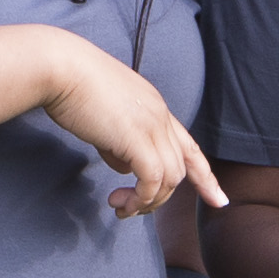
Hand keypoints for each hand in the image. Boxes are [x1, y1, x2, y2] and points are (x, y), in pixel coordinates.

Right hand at [34, 31, 227, 219]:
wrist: (59, 67)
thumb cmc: (71, 87)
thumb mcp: (103, 119)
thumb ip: (118, 143)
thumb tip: (124, 166)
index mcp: (155, 107)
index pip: (189, 147)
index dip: (205, 176)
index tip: (218, 200)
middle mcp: (160, 116)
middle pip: (181, 168)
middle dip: (161, 198)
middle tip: (131, 210)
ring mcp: (152, 125)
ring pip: (170, 178)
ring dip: (148, 201)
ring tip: (121, 209)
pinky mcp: (137, 137)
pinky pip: (152, 179)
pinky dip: (141, 198)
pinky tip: (121, 203)